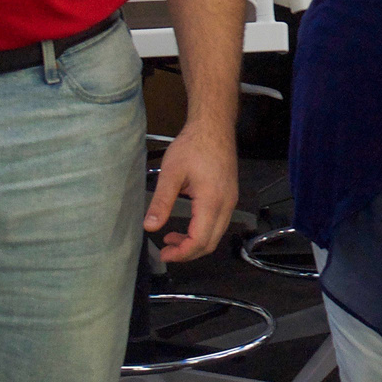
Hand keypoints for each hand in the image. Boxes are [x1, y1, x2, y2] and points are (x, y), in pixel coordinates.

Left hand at [147, 124, 238, 262]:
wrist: (214, 126)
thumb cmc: (193, 146)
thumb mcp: (171, 173)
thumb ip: (161, 202)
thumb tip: (150, 227)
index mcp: (212, 201)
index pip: (200, 240)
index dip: (181, 253)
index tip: (163, 254)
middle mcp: (226, 204)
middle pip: (211, 243)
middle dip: (188, 252)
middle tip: (165, 250)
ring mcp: (231, 200)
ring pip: (216, 234)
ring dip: (195, 242)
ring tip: (172, 239)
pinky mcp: (230, 195)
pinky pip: (219, 223)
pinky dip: (203, 232)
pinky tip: (188, 224)